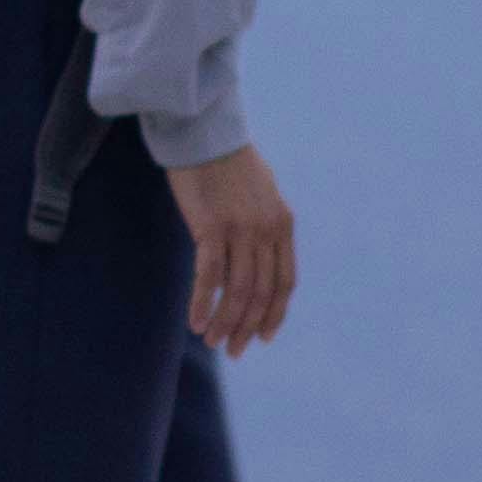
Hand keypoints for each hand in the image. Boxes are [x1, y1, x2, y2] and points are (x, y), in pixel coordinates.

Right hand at [168, 143, 294, 353]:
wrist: (204, 131)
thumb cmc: (226, 160)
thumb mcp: (259, 193)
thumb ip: (264, 224)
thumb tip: (257, 252)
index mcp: (283, 225)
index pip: (285, 283)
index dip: (275, 315)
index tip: (262, 337)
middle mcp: (267, 231)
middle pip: (262, 294)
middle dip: (248, 327)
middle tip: (233, 350)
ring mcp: (241, 230)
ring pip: (238, 291)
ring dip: (226, 322)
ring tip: (212, 342)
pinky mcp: (211, 227)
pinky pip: (209, 277)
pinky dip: (203, 304)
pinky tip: (195, 322)